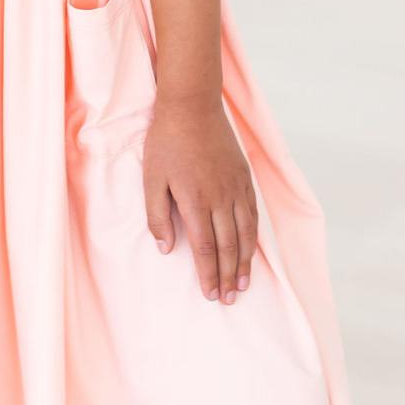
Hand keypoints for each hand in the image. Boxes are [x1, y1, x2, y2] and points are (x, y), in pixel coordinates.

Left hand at [142, 96, 258, 302]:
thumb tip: (166, 249)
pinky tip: (252, 248)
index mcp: (195, 201)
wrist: (192, 106)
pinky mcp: (244, 177)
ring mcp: (236, 187)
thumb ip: (158, 217)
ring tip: (244, 283)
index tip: (211, 294)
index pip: (205, 248)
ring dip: (246, 261)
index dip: (208, 274)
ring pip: (245, 233)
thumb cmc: (166, 143)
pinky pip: (253, 213)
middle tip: (230, 298)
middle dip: (229, 276)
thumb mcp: (151, 179)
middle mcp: (220, 198)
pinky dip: (253, 235)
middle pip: (228, 246)